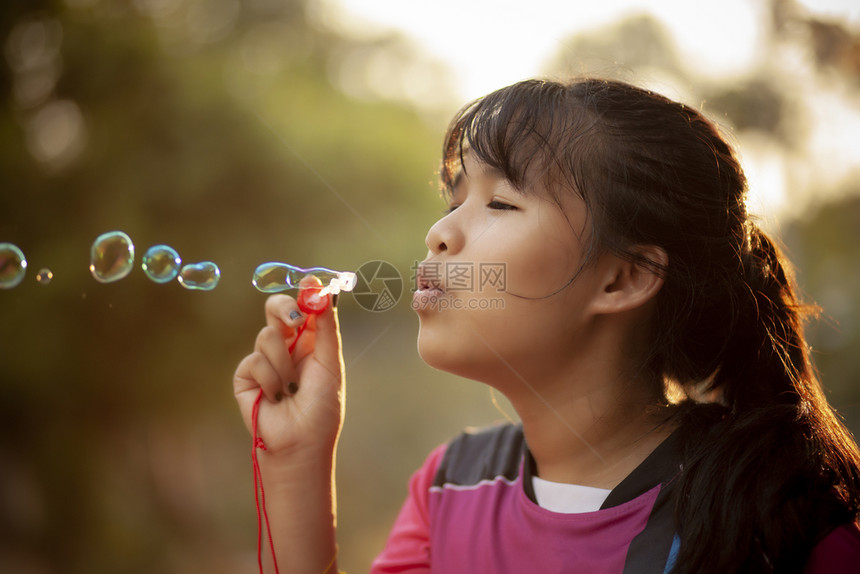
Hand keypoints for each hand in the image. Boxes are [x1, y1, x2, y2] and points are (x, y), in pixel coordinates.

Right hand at [233, 283, 344, 458]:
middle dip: (284, 308)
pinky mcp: (245, 376)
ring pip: (267, 336)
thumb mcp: (330, 363)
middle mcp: (286, 346)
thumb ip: (326, 328)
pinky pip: (255, 360)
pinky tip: (276, 398)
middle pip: (276, 308)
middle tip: (295, 320)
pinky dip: (270, 380)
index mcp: (310, 341)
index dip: (306, 293)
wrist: (301, 444)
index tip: (311, 283)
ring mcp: (264, 360)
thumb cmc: (321, 407)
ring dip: (284, 364)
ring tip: (292, 389)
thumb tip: (322, 291)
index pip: (304, 307)